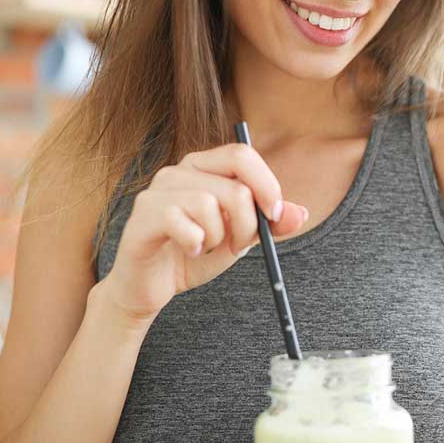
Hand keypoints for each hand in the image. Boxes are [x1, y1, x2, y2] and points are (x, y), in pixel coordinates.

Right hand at [97, 144, 308, 329]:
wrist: (150, 287)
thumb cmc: (193, 254)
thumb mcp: (239, 238)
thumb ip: (268, 224)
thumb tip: (300, 213)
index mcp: (203, 167)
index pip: (242, 155)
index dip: (266, 185)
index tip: (273, 216)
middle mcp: (178, 171)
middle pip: (234, 186)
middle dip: (247, 224)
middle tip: (238, 244)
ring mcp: (156, 191)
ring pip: (209, 204)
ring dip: (218, 238)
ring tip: (207, 248)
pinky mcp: (143, 215)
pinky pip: (183, 223)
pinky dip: (196, 244)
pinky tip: (190, 251)